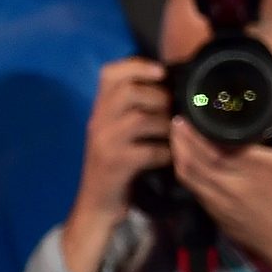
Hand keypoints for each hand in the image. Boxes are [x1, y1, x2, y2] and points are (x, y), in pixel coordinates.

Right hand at [62, 59, 172, 271]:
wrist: (96, 205)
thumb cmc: (115, 164)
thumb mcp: (117, 131)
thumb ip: (132, 108)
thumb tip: (169, 84)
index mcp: (99, 110)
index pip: (109, 74)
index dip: (137, 66)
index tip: (161, 70)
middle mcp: (98, 122)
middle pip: (128, 92)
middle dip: (158, 96)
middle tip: (172, 109)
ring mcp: (104, 144)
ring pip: (139, 119)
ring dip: (165, 124)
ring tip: (174, 133)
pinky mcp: (115, 166)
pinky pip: (147, 151)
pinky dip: (165, 153)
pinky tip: (170, 157)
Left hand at [172, 105, 271, 271]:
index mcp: (249, 165)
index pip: (211, 144)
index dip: (194, 130)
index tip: (190, 113)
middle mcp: (229, 183)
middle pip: (191, 159)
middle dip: (180, 138)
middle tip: (177, 120)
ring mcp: (218, 201)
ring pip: (187, 175)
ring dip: (177, 155)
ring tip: (177, 138)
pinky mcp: (214, 213)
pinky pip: (193, 189)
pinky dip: (186, 172)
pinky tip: (187, 162)